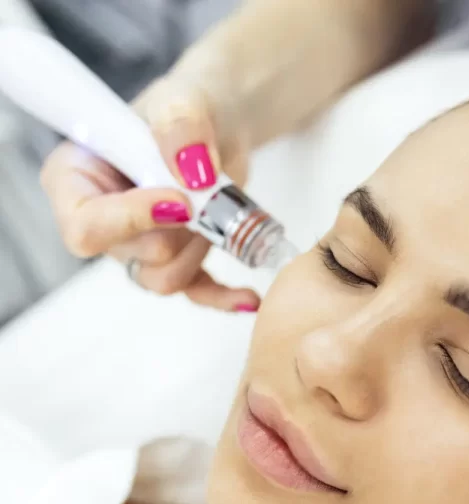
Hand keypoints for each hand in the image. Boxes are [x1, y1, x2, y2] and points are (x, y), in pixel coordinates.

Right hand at [40, 73, 260, 311]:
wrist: (219, 125)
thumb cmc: (186, 109)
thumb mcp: (181, 98)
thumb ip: (180, 124)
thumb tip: (192, 170)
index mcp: (76, 178)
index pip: (85, 226)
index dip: (131, 221)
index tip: (180, 201)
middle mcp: (101, 219)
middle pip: (136, 257)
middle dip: (182, 231)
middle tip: (207, 193)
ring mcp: (136, 247)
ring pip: (166, 278)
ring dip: (203, 248)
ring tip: (219, 209)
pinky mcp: (175, 261)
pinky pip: (194, 292)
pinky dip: (223, 296)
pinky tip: (248, 296)